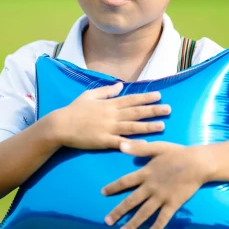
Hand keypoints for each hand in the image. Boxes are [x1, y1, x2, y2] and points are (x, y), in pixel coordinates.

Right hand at [48, 83, 170, 149]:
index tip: (159, 95)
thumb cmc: (73, 110)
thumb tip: (120, 85)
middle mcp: (111, 115)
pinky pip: (120, 142)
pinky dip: (131, 143)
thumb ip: (106, 91)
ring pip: (132, 127)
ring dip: (148, 126)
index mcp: (108, 104)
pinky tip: (143, 143)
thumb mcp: (89, 95)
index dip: (145, 97)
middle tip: (169, 109)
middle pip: (135, 112)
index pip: (131, 99)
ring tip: (162, 125)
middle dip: (153, 110)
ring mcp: (108, 128)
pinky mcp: (103, 141)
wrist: (60, 125)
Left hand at [101, 141, 213, 228]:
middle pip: (131, 201)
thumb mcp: (157, 147)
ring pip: (144, 213)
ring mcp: (161, 197)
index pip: (125, 181)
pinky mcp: (173, 204)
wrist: (198, 163)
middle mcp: (150, 187)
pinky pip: (162, 219)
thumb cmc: (178, 153)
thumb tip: (121, 146)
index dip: (113, 187)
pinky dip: (155, 228)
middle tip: (107, 221)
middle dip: (118, 212)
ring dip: (133, 223)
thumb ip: (139, 148)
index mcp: (145, 173)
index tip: (103, 193)